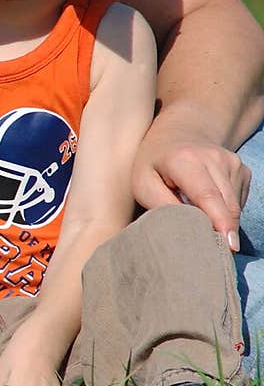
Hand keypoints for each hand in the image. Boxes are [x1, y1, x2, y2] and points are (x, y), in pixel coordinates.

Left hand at [132, 120, 249, 250]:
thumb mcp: (143, 183)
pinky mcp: (242, 169)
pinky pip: (237, 202)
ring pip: (234, 207)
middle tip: (210, 252)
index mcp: (185, 160)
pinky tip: (207, 204)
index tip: (229, 245)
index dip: (220, 222)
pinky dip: (224, 211)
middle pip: (226, 206)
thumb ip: (161, 205)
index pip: (207, 196)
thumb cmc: (154, 163)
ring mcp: (232, 162)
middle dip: (222, 232)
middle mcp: (214, 158)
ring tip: (199, 220)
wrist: (178, 133)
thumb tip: (187, 229)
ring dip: (221, 222)